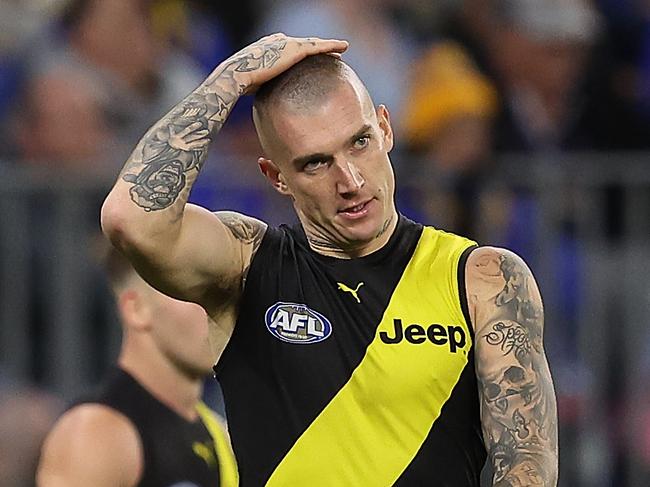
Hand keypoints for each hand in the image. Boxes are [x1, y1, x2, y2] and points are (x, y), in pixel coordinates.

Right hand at [206, 33, 348, 93]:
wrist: (236, 75)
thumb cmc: (240, 84)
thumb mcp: (254, 85)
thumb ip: (263, 88)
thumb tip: (268, 107)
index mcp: (267, 48)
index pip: (288, 48)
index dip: (301, 52)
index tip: (309, 58)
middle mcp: (278, 42)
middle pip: (303, 44)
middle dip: (316, 47)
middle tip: (330, 53)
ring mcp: (287, 44)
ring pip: (313, 43)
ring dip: (328, 45)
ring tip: (341, 48)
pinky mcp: (294, 49)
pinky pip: (318, 46)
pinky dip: (331, 45)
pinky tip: (343, 47)